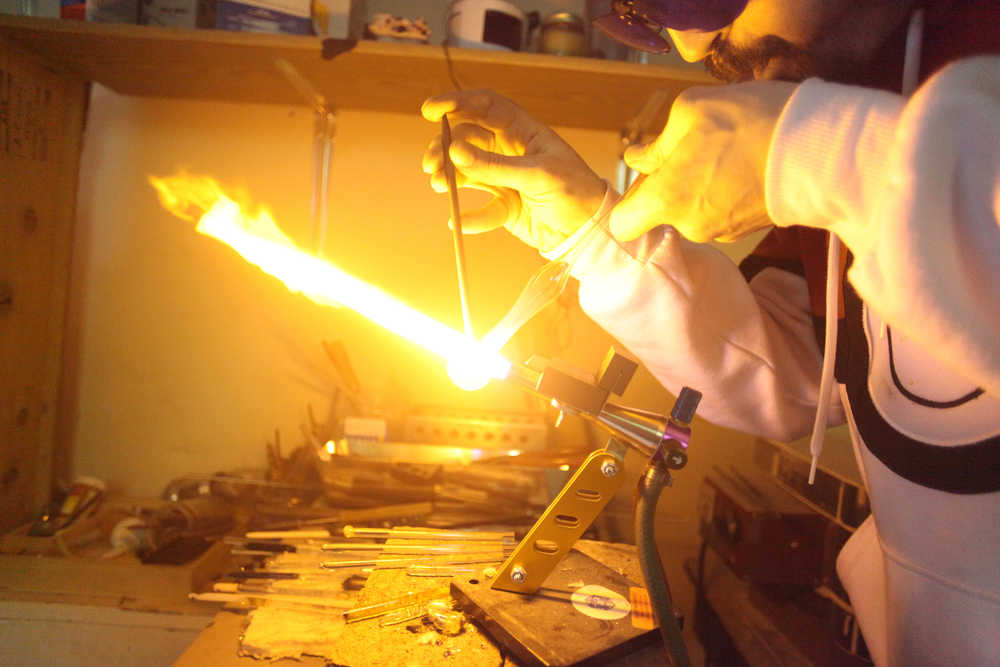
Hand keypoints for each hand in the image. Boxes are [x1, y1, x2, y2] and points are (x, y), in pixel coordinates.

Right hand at [421, 89, 606, 252]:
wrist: (589, 231)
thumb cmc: (575, 192)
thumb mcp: (536, 175)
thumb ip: (494, 165)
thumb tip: (454, 151)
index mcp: (524, 131)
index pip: (486, 106)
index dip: (457, 102)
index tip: (431, 110)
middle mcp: (511, 150)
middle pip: (467, 139)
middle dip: (445, 147)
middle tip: (431, 163)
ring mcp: (506, 178)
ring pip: (468, 171)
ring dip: (450, 176)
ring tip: (440, 185)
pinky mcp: (506, 206)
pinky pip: (481, 209)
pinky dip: (468, 217)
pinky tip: (457, 222)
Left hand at [609, 81, 796, 242]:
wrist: (819, 149)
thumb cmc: (749, 122)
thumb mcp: (691, 111)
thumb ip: (656, 142)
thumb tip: (636, 158)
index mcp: (666, 200)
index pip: (622, 225)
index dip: (627, 203)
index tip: (641, 181)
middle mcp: (690, 226)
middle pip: (663, 213)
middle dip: (670, 186)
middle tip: (692, 150)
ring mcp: (723, 232)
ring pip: (695, 211)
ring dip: (701, 187)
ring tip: (726, 152)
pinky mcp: (750, 230)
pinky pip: (723, 212)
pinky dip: (727, 193)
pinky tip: (745, 165)